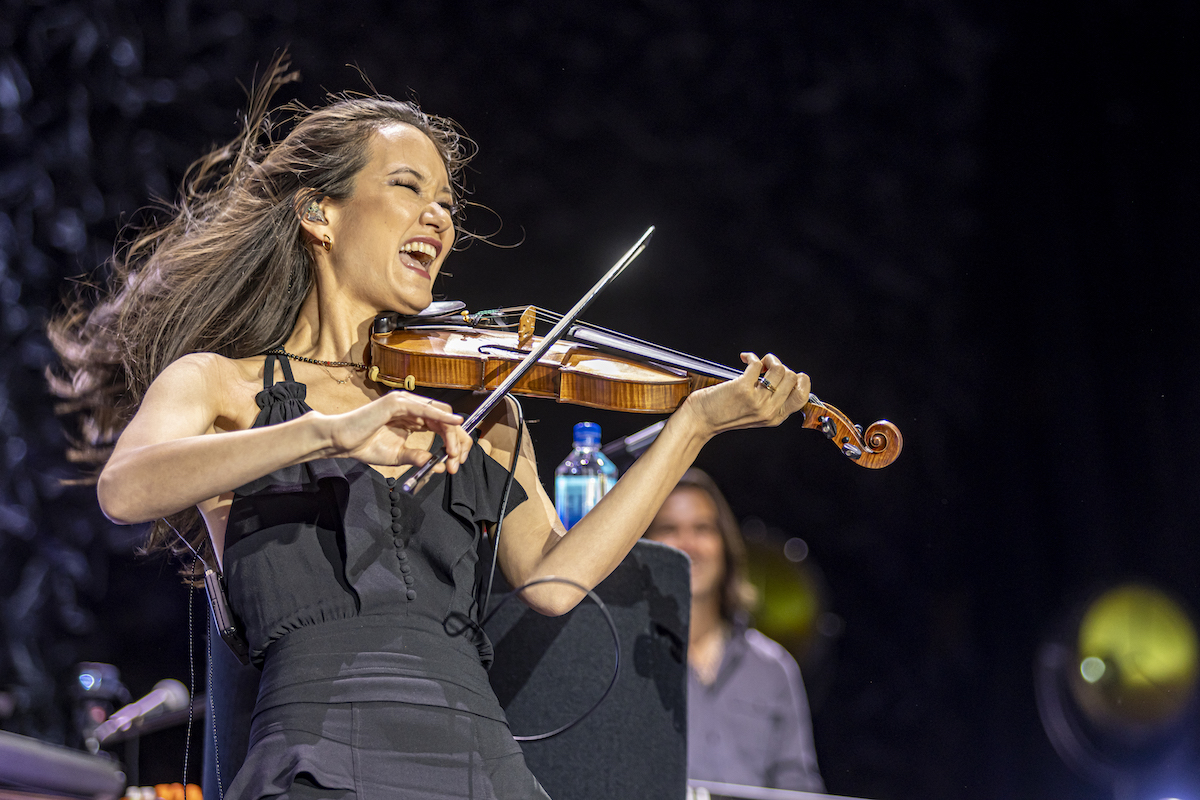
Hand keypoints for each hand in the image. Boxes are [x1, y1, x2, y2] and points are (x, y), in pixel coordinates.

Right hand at [319, 391, 472, 473]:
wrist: (342, 441)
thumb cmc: (365, 446)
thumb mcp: (398, 455)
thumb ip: (417, 457)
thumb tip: (439, 464)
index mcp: (412, 417)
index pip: (441, 424)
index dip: (453, 441)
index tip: (456, 461)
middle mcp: (411, 406)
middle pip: (445, 417)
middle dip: (457, 439)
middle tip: (457, 460)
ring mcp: (405, 402)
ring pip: (439, 413)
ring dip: (451, 434)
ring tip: (453, 452)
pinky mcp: (397, 402)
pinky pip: (426, 409)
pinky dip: (442, 417)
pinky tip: (454, 424)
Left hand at [683, 353, 810, 435]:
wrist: (699, 420)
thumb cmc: (723, 414)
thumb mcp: (755, 415)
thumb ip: (771, 401)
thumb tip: (782, 375)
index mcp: (775, 418)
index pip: (802, 397)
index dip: (801, 381)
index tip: (791, 373)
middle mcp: (768, 410)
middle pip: (792, 378)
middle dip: (781, 366)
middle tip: (767, 366)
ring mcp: (756, 400)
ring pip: (778, 369)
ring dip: (769, 359)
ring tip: (758, 362)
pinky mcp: (742, 388)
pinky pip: (757, 364)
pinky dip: (752, 356)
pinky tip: (745, 358)